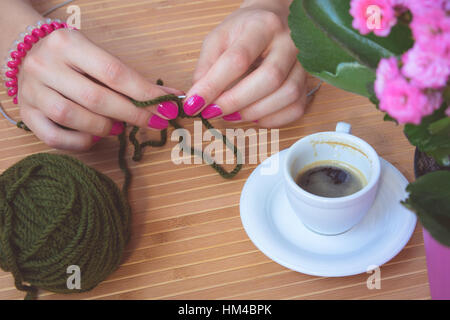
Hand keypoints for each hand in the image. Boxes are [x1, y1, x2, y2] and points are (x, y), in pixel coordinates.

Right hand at [18, 28, 182, 150]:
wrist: (28, 55)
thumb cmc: (75, 59)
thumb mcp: (98, 56)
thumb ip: (129, 78)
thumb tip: (168, 99)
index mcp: (69, 44)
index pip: (114, 73)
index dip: (144, 94)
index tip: (167, 108)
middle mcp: (46, 66)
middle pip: (96, 98)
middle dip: (133, 114)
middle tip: (155, 123)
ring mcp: (33, 92)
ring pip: (73, 118)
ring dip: (105, 127)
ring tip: (120, 127)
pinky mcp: (27, 114)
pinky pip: (55, 138)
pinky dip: (81, 142)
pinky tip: (96, 137)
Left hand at [183, 1, 306, 126]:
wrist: (272, 21)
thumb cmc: (242, 31)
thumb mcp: (217, 40)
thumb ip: (205, 68)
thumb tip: (197, 100)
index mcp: (262, 26)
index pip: (238, 59)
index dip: (214, 85)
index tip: (194, 104)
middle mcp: (289, 42)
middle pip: (269, 79)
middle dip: (236, 102)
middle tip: (213, 112)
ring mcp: (303, 63)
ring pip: (287, 95)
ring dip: (254, 112)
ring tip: (232, 114)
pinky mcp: (307, 81)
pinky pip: (296, 107)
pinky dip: (273, 119)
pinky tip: (254, 116)